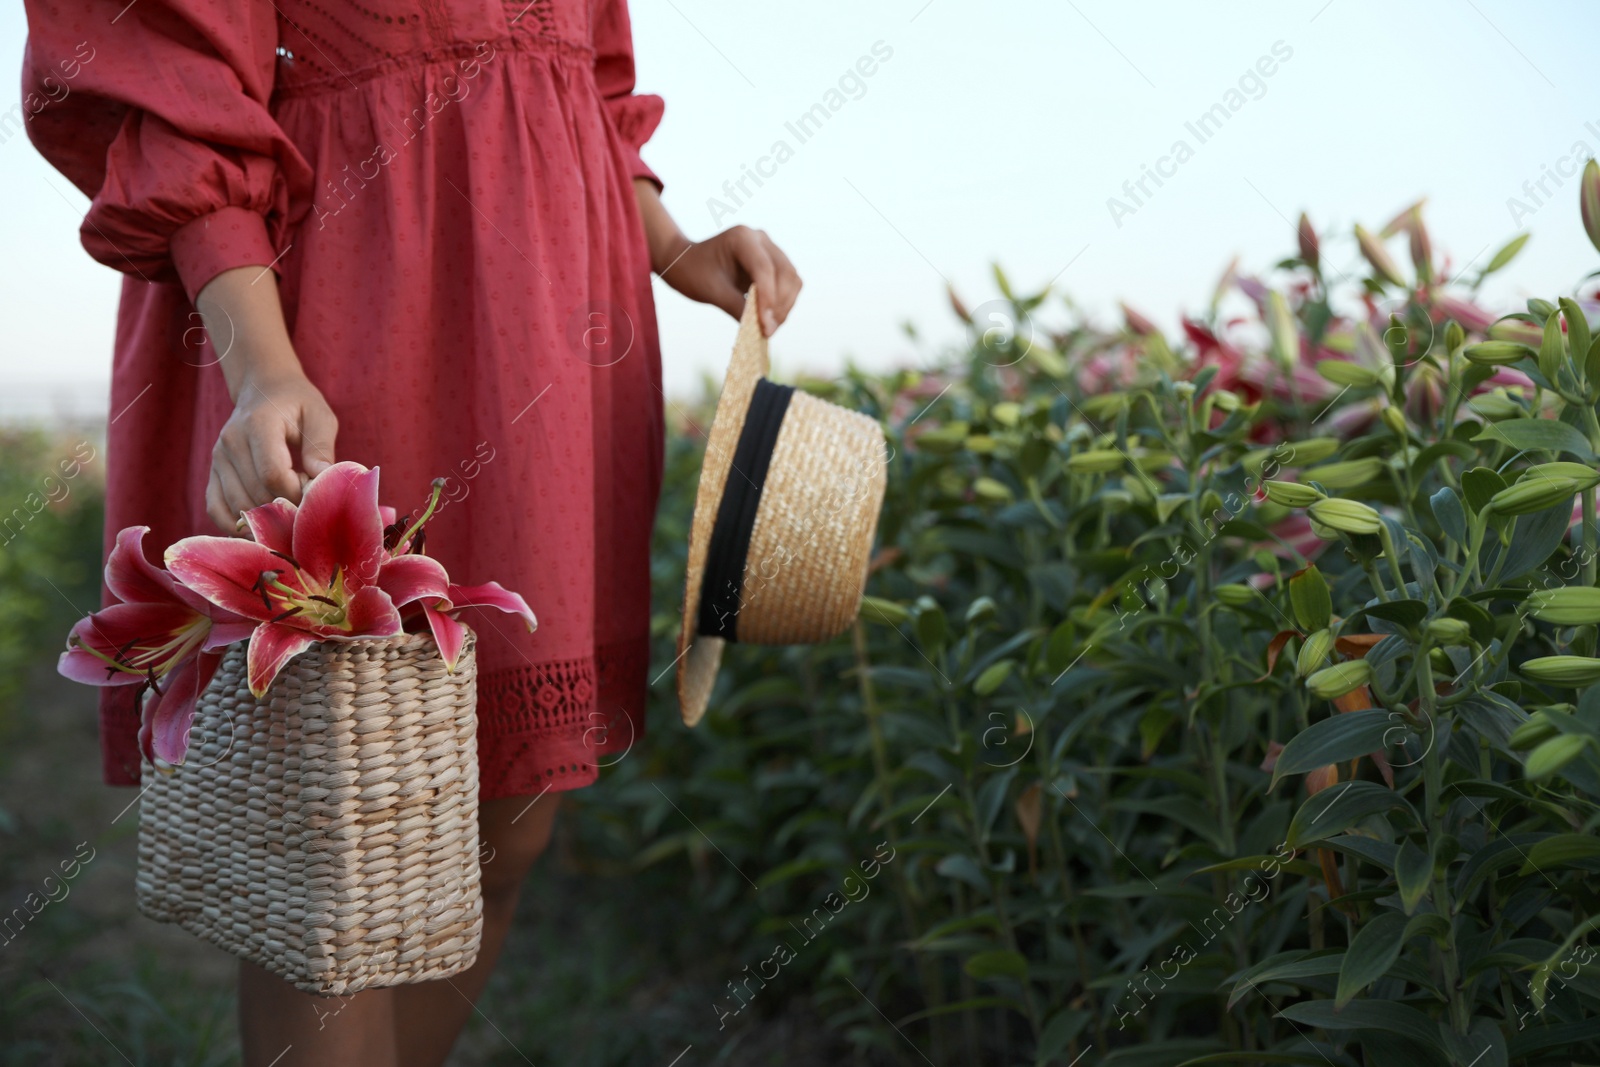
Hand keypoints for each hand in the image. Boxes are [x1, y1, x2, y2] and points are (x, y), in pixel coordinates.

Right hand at [207, 369, 337, 532]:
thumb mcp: (319, 415)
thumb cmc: (297, 403)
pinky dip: (234, 524)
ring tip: (287, 512)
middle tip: (304, 508)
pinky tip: (257, 529)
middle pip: (255, 493)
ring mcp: (218, 458)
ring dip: (264, 518)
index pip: (272, 474)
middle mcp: (231, 441)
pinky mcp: (213, 471)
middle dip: (283, 508)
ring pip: (237, 505)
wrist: (263, 389)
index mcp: (259, 424)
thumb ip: (321, 447)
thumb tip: (320, 480)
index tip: (313, 496)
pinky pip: (215, 508)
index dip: (295, 494)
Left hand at [658, 226, 801, 336]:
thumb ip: (737, 307)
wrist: (687, 263)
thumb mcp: (712, 292)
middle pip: (785, 273)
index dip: (768, 299)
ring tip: (769, 328)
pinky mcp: (773, 262)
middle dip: (780, 305)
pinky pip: (788, 283)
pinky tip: (770, 319)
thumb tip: (763, 329)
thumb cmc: (694, 274)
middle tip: (768, 331)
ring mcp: (770, 249)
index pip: (764, 269)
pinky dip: (783, 303)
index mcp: (742, 237)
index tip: (765, 326)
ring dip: (785, 305)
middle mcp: (761, 239)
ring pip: (792, 279)